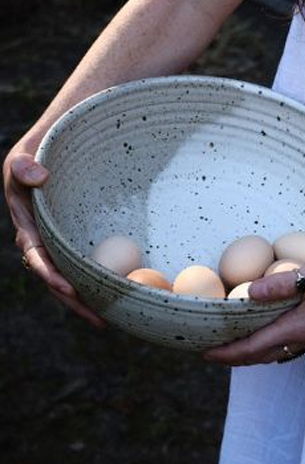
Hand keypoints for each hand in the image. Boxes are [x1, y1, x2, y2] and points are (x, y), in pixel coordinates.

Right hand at [3, 145, 106, 327]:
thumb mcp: (25, 154)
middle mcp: (43, 238)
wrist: (61, 143)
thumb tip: (38, 177)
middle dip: (75, 301)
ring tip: (110, 320)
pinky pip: (88, 261)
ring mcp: (62, 240)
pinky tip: (120, 293)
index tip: (67, 289)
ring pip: (73, 275)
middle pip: (56, 277)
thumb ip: (24, 165)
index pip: (36, 255)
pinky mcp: (79, 237)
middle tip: (99, 320)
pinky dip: (100, 278)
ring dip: (89, 298)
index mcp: (27, 224)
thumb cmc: (42, 148)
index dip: (50, 274)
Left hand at [202, 244, 304, 365]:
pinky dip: (269, 343)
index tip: (204, 353)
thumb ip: (283, 284)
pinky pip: (289, 343)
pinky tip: (266, 329)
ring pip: (276, 351)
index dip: (228, 353)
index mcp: (301, 326)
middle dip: (235, 356)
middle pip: (262, 355)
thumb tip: (250, 293)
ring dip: (252, 351)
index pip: (255, 348)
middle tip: (210, 350)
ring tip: (232, 342)